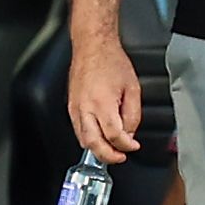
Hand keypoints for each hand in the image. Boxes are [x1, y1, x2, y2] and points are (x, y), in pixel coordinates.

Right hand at [69, 35, 141, 164]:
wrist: (92, 47)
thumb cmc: (112, 62)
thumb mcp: (133, 88)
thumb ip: (133, 115)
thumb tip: (129, 134)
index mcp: (102, 103)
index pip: (114, 136)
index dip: (126, 146)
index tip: (133, 147)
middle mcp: (85, 108)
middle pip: (94, 144)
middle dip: (109, 156)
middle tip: (121, 157)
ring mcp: (75, 108)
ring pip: (83, 140)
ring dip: (98, 150)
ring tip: (112, 150)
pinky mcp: (70, 107)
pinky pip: (78, 130)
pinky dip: (89, 139)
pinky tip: (100, 138)